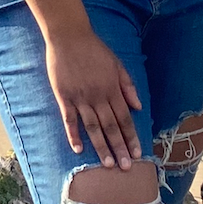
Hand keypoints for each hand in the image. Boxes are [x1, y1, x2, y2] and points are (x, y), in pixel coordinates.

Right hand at [45, 29, 143, 168]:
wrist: (69, 36)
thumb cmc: (94, 49)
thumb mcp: (117, 63)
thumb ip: (127, 86)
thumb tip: (138, 107)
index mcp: (112, 89)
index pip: (125, 119)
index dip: (131, 137)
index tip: (137, 154)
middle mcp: (98, 96)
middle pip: (111, 127)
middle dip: (119, 148)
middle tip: (125, 168)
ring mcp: (80, 97)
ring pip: (93, 127)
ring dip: (101, 146)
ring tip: (107, 164)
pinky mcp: (64, 96)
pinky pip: (70, 119)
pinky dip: (74, 134)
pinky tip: (78, 149)